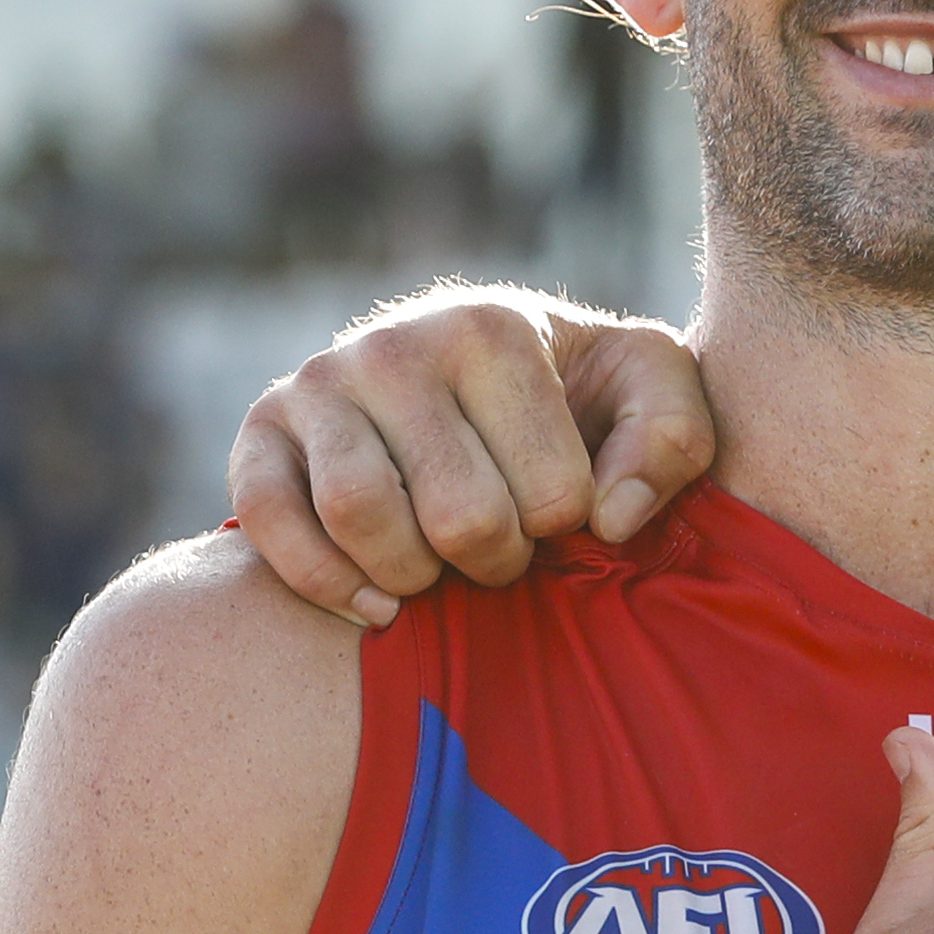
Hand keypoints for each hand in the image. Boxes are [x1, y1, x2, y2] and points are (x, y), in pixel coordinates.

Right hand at [228, 287, 715, 625]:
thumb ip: (673, 436)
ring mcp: (317, 384)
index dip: (567, 528)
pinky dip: (324, 581)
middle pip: (459, 516)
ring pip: (359, 516)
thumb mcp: (649, 386)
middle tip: (504, 549)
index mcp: (493, 329)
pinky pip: (269, 521)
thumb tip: (614, 520)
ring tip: (444, 567)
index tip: (562, 511)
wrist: (468, 368)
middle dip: (497, 562)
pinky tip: (379, 604)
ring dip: (414, 575)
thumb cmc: (574, 390)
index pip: (551, 492)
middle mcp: (394, 346)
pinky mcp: (260, 430)